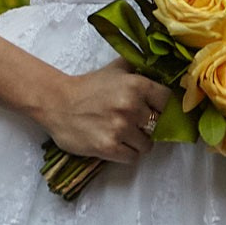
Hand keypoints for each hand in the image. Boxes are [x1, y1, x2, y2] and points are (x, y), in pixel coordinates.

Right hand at [38, 61, 169, 163]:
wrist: (57, 103)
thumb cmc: (89, 86)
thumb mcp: (116, 68)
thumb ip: (140, 67)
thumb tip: (163, 66)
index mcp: (137, 85)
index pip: (168, 101)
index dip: (161, 107)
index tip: (154, 109)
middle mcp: (131, 106)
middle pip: (158, 125)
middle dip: (148, 125)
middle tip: (135, 123)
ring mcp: (120, 128)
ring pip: (147, 145)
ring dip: (137, 142)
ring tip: (123, 134)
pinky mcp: (108, 147)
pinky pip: (132, 158)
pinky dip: (126, 153)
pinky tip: (116, 144)